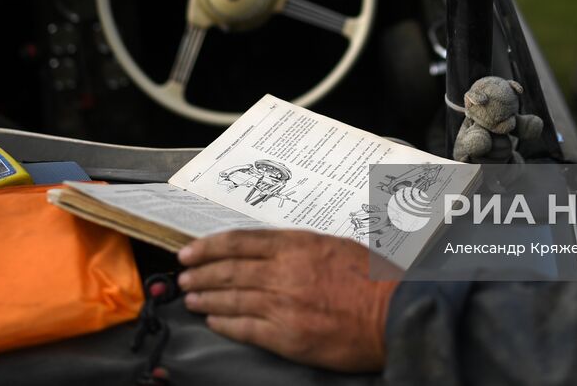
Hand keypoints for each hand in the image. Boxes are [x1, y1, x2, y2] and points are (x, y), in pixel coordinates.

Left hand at [178, 229, 399, 371]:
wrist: (393, 314)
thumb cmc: (373, 279)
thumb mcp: (335, 246)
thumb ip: (301, 247)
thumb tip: (274, 249)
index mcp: (297, 244)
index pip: (240, 242)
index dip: (210, 246)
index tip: (190, 251)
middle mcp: (285, 271)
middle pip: (229, 269)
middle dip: (201, 272)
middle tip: (183, 275)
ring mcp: (283, 304)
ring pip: (232, 298)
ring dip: (206, 297)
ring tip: (191, 297)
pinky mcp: (287, 336)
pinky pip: (245, 328)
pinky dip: (224, 323)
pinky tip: (213, 321)